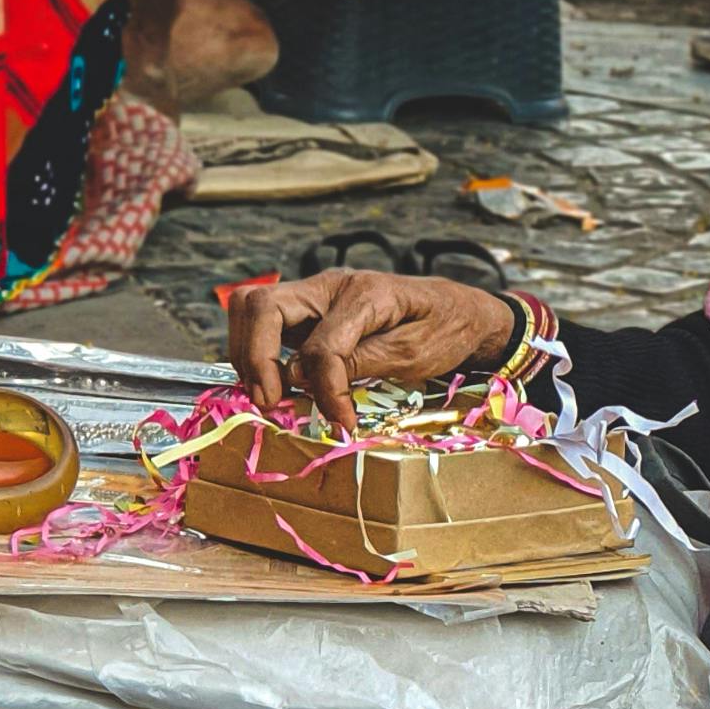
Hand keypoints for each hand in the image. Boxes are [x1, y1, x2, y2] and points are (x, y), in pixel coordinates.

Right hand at [225, 270, 513, 431]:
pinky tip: (272, 382)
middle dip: (255, 358)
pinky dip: (255, 350)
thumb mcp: (415, 354)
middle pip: (261, 305)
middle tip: (269, 402)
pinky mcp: (308, 310)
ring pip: (251, 308)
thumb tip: (301, 376)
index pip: (321, 344)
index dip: (324, 389)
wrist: (461, 311)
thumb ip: (360, 362)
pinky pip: (262, 320)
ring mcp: (315, 295)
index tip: (340, 423)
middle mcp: (331, 285)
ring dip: (248, 354)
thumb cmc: (445, 331)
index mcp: (366, 293)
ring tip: (268, 396)